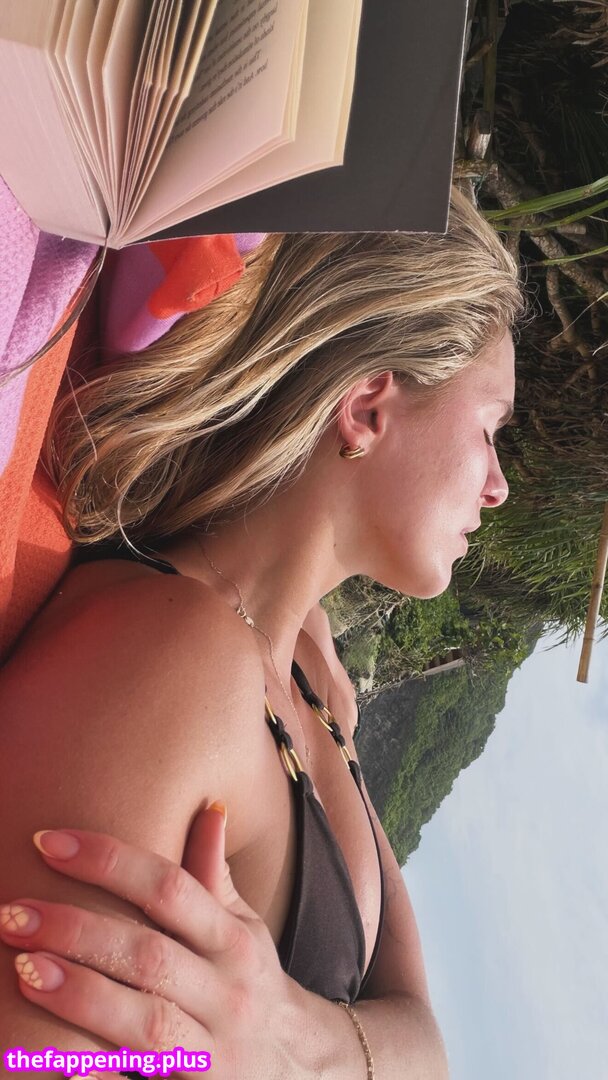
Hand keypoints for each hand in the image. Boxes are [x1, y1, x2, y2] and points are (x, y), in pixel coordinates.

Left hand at [0, 808, 303, 1078]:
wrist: (298, 1070)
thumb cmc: (252, 984)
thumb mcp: (244, 928)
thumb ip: (214, 875)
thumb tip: (206, 808)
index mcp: (232, 939)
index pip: (170, 887)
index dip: (109, 862)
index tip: (48, 842)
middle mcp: (226, 989)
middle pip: (149, 953)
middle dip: (79, 930)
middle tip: (14, 912)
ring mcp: (214, 1047)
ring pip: (146, 1021)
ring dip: (82, 995)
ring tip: (24, 968)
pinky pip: (141, 1078)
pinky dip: (95, 1065)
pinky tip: (47, 1049)